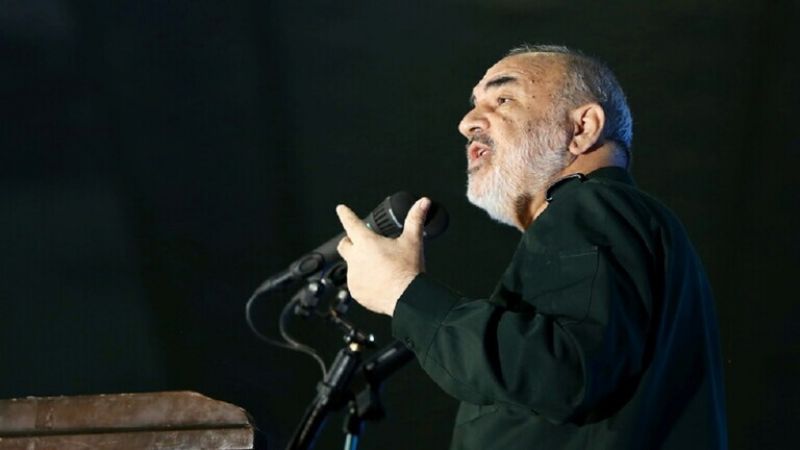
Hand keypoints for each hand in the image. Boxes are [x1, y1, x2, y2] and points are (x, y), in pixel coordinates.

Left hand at [335, 197, 429, 315]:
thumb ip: (415, 219)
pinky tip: (378, 282)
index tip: (341, 209)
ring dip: (360, 263)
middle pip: (344, 244)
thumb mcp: (413, 241)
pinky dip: (363, 281)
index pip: (351, 223)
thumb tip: (422, 203)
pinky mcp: (355, 291)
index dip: (345, 214)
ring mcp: (354, 276)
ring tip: (379, 268)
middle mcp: (356, 258)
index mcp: (367, 242)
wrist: (407, 298)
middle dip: (350, 241)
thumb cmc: (408, 271)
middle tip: (362, 244)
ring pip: (351, 265)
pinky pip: (355, 283)